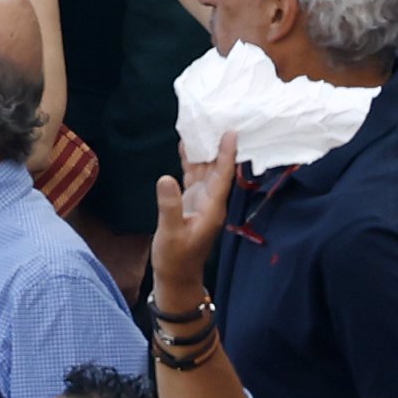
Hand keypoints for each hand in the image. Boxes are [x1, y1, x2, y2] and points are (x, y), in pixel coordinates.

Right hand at [152, 131, 236, 296]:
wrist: (175, 277)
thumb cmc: (175, 258)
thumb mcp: (170, 233)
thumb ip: (169, 206)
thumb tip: (166, 178)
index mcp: (211, 208)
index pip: (222, 176)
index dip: (227, 154)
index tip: (231, 133)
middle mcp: (210, 201)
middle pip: (216, 168)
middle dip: (216, 145)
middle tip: (215, 119)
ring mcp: (200, 201)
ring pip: (205, 170)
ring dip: (203, 150)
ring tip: (200, 126)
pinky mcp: (189, 203)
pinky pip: (192, 176)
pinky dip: (189, 161)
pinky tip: (185, 146)